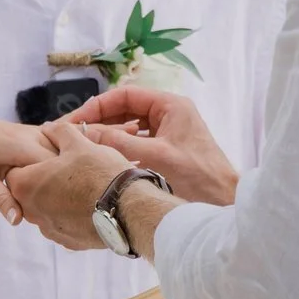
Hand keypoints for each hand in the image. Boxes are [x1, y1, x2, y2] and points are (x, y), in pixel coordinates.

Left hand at [0, 114, 58, 223]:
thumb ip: (1, 200)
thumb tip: (19, 221)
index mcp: (22, 145)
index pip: (58, 168)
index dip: (61, 190)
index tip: (55, 211)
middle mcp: (31, 134)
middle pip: (63, 160)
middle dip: (62, 183)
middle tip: (55, 209)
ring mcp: (30, 132)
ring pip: (58, 154)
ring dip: (57, 174)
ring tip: (52, 199)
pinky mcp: (27, 134)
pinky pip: (48, 149)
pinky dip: (50, 165)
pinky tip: (44, 184)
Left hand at [6, 121, 134, 252]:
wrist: (129, 208)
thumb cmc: (100, 172)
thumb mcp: (78, 143)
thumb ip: (58, 132)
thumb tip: (48, 128)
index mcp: (26, 185)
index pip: (14, 173)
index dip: (31, 162)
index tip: (49, 158)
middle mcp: (32, 212)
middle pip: (29, 193)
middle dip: (43, 182)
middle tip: (67, 170)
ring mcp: (50, 230)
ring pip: (47, 210)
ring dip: (57, 199)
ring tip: (82, 186)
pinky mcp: (69, 242)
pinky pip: (64, 224)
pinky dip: (72, 215)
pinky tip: (89, 204)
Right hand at [65, 86, 238, 205]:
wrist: (225, 204)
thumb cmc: (199, 178)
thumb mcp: (154, 157)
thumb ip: (119, 142)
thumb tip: (86, 133)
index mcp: (171, 105)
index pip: (125, 95)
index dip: (98, 105)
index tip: (76, 119)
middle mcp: (169, 114)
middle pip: (125, 110)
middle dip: (100, 121)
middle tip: (74, 134)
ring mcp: (168, 132)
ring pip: (129, 127)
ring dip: (109, 136)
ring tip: (84, 146)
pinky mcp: (167, 150)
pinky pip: (137, 143)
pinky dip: (120, 149)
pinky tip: (105, 159)